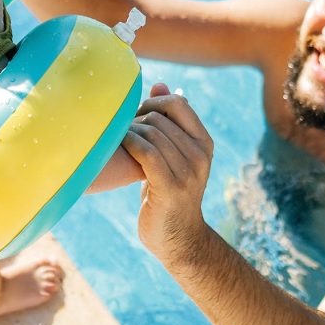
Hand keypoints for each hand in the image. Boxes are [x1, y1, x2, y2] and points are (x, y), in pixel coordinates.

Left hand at [122, 83, 213, 264]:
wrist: (177, 239)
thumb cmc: (167, 191)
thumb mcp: (173, 154)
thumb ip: (169, 121)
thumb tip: (160, 84)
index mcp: (204, 142)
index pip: (177, 102)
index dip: (150, 104)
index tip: (135, 119)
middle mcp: (201, 155)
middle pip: (159, 118)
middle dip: (134, 121)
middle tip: (122, 136)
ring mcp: (188, 172)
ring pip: (150, 133)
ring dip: (128, 134)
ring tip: (119, 145)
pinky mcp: (170, 187)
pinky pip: (145, 151)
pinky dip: (128, 144)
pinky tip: (119, 148)